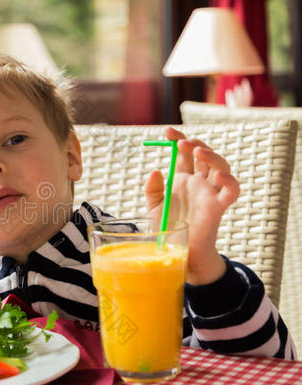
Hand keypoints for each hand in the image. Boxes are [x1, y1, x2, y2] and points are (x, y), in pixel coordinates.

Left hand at [145, 128, 239, 284]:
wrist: (178, 252)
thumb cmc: (167, 228)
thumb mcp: (154, 206)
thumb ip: (153, 189)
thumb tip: (155, 170)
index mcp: (182, 179)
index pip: (183, 154)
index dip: (178, 140)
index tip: (167, 132)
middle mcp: (198, 182)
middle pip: (203, 155)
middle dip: (193, 144)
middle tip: (181, 143)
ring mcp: (210, 193)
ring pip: (220, 166)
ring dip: (211, 155)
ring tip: (196, 150)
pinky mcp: (218, 206)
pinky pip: (231, 190)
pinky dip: (229, 180)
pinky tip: (218, 174)